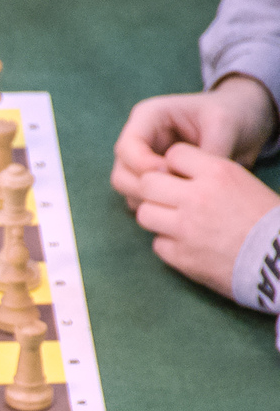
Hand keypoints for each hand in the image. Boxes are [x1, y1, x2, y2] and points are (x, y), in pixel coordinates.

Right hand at [112, 77, 277, 207]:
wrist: (244, 122)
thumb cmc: (233, 114)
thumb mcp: (225, 125)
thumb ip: (207, 152)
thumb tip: (192, 182)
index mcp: (149, 117)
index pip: (128, 146)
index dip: (142, 164)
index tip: (170, 174)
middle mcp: (139, 140)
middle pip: (121, 172)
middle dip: (143, 187)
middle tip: (173, 195)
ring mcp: (142, 161)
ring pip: (128, 189)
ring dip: (148, 200)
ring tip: (180, 201)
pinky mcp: (151, 179)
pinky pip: (142, 198)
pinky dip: (156, 205)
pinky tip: (181, 205)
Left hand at [132, 142, 279, 297]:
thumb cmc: (269, 220)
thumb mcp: (246, 183)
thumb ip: (211, 177)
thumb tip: (179, 176)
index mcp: (217, 173)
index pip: (174, 154)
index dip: (174, 165)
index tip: (180, 175)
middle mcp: (196, 197)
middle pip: (148, 183)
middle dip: (155, 189)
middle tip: (168, 199)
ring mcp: (184, 228)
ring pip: (144, 213)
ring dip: (156, 216)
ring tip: (175, 222)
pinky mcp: (180, 256)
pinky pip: (156, 243)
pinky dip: (167, 244)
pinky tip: (185, 245)